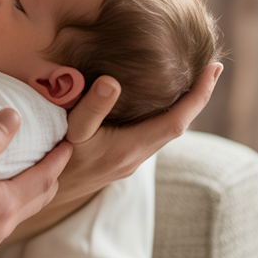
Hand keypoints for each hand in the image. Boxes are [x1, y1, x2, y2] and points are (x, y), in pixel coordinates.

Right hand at [0, 108, 72, 257]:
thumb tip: (13, 116)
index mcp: (4, 206)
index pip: (43, 178)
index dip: (58, 159)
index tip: (68, 141)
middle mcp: (2, 224)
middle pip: (40, 196)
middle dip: (51, 173)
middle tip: (55, 153)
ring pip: (24, 208)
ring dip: (34, 187)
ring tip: (31, 168)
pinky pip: (6, 216)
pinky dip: (15, 198)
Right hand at [6, 63, 222, 241]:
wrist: (44, 189)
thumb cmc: (57, 157)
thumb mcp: (71, 130)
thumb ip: (92, 107)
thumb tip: (113, 81)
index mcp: (131, 146)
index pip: (177, 120)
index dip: (198, 95)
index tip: (213, 69)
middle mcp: (137, 155)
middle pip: (178, 125)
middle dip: (197, 98)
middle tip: (211, 68)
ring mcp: (130, 159)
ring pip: (166, 131)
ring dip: (182, 107)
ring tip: (191, 81)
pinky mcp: (122, 158)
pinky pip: (153, 133)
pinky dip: (164, 114)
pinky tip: (158, 102)